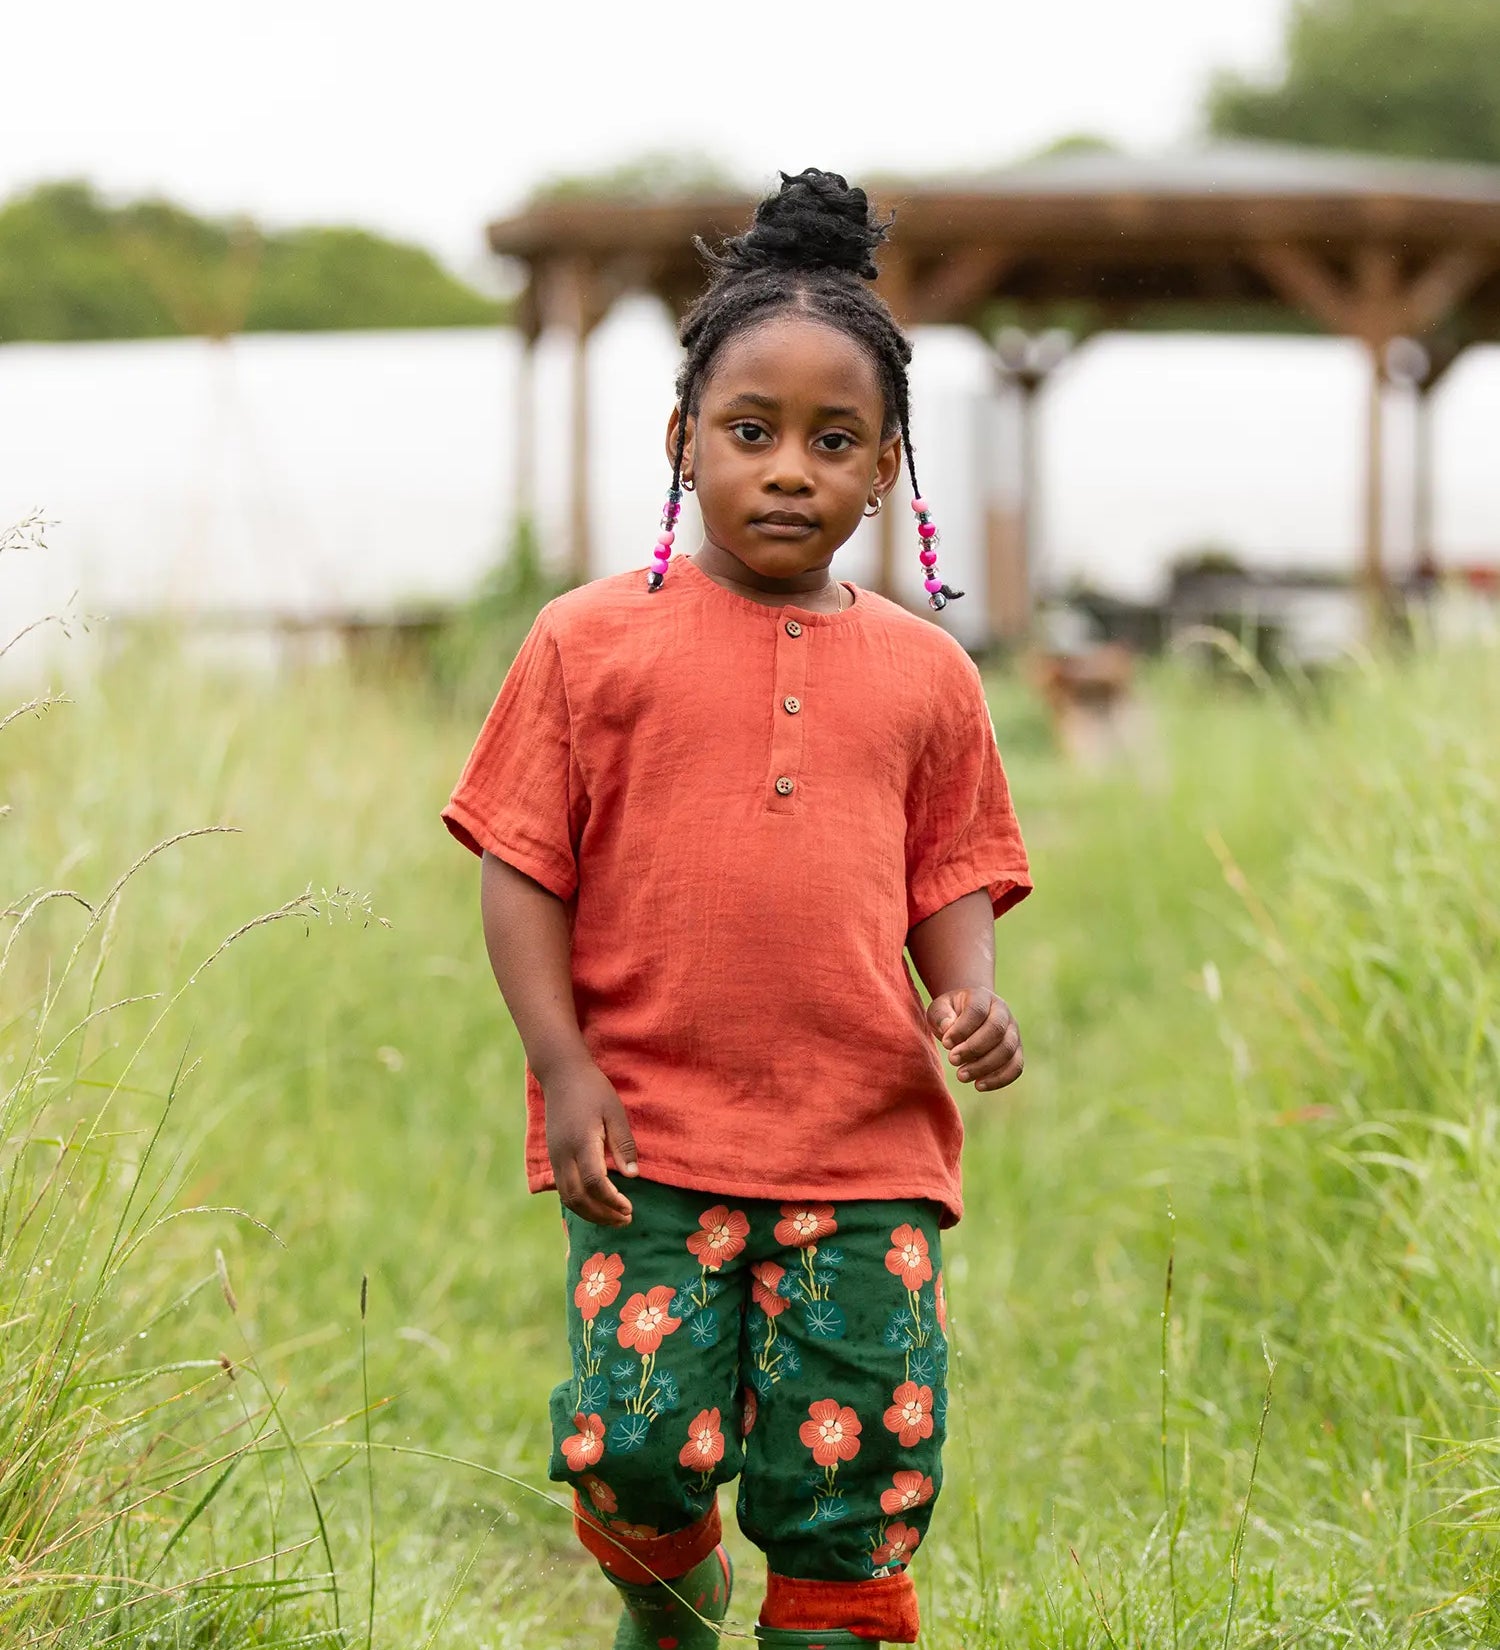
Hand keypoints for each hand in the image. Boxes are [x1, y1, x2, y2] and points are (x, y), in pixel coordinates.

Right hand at [541, 1057, 639, 1226]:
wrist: (561, 1074)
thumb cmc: (593, 1090)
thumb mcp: (614, 1112)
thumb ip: (623, 1144)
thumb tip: (632, 1176)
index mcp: (582, 1142)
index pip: (594, 1183)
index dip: (611, 1201)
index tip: (629, 1208)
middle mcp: (563, 1154)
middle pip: (578, 1198)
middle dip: (601, 1215)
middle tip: (625, 1220)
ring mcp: (555, 1156)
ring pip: (567, 1197)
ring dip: (590, 1213)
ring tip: (613, 1218)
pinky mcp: (553, 1156)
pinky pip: (562, 1188)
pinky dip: (579, 1203)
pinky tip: (596, 1204)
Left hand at [926, 987, 1022, 1092]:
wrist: (967, 1017)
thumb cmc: (950, 1014)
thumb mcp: (939, 1009)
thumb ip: (941, 1016)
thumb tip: (948, 1028)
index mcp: (982, 997)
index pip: (977, 1011)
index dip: (962, 1029)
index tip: (946, 1044)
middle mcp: (1002, 1011)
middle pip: (996, 1030)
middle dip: (973, 1049)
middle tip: (953, 1060)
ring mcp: (1013, 1031)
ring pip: (1007, 1050)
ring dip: (984, 1066)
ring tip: (961, 1076)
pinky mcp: (1016, 1051)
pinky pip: (1016, 1066)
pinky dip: (999, 1078)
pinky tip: (979, 1085)